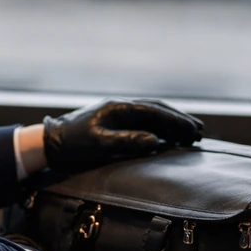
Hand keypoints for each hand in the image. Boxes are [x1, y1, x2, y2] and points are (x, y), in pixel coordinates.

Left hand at [43, 98, 202, 171]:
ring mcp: (118, 113)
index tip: (193, 129)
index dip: (176, 120)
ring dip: (171, 123)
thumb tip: (155, 140)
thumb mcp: (99, 144)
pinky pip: (143, 121)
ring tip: (190, 134)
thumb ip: (126, 141)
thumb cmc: (73, 143)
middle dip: (179, 120)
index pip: (154, 111)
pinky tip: (168, 135)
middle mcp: (121, 107)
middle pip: (157, 110)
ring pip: (151, 115)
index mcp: (119, 108)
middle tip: (199, 131)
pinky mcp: (114, 122)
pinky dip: (159, 127)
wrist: (51, 141)